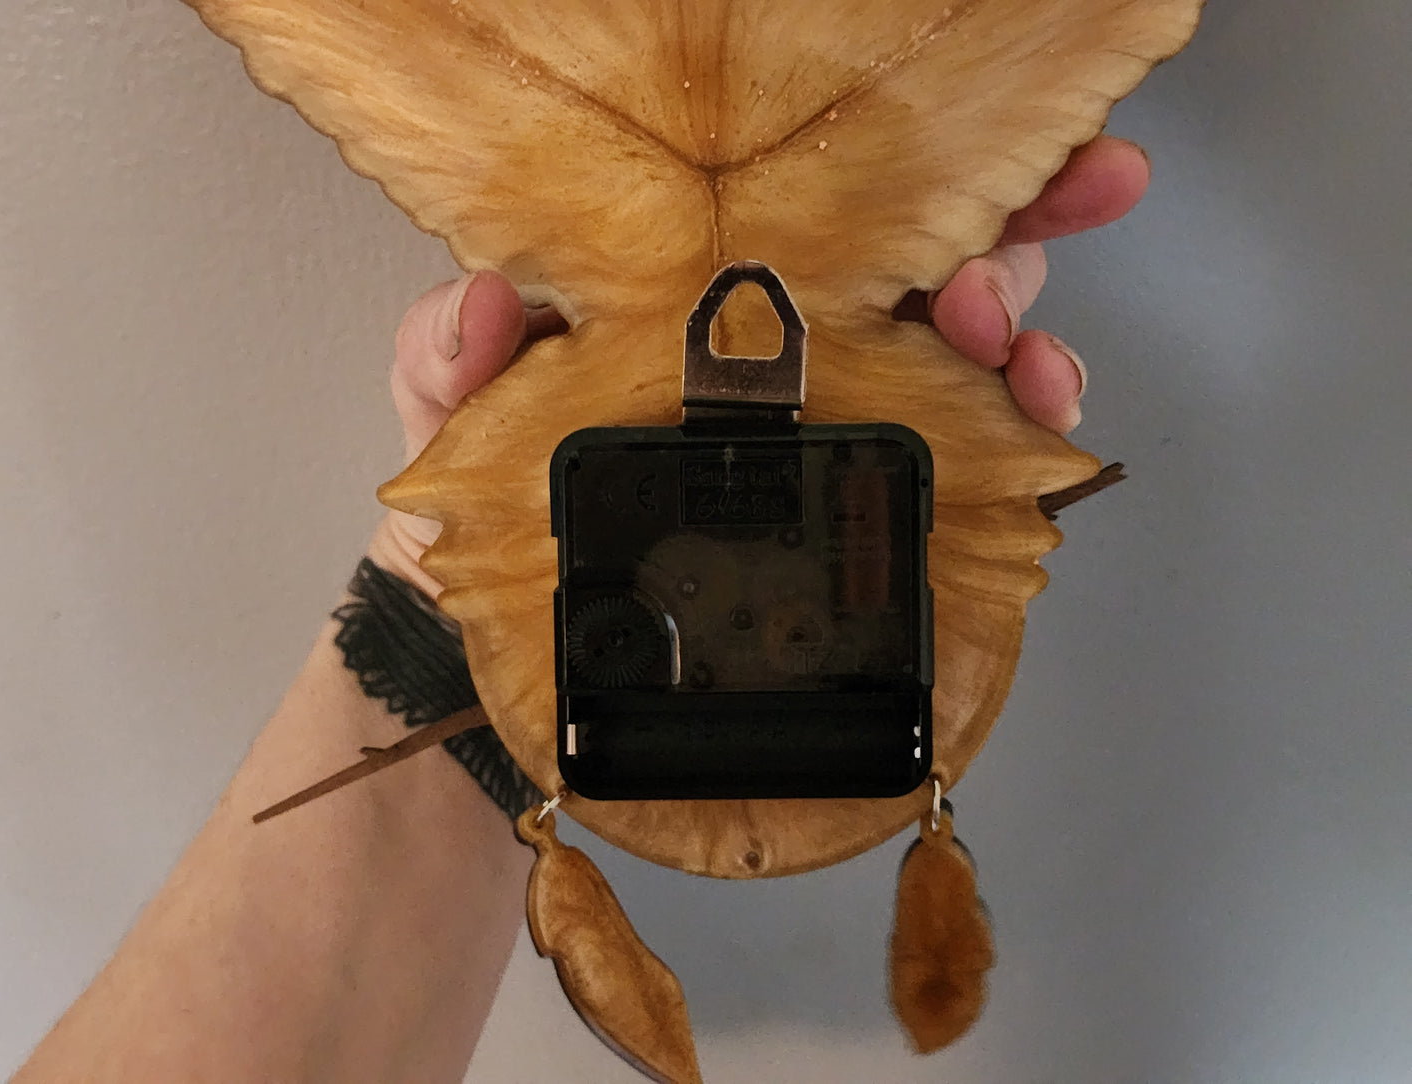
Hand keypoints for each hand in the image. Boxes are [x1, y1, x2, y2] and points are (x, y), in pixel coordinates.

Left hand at [369, 135, 1150, 590]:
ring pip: (972, 360)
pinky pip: (975, 466)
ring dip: (1017, 344)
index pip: (827, 217)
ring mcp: (846, 433)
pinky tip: (1032, 419)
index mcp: (712, 303)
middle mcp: (796, 355)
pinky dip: (1021, 435)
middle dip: (999, 249)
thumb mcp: (457, 406)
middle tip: (993, 275)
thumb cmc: (488, 500)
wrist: (512, 631)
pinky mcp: (873, 517)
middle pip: (928, 273)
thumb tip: (489, 303)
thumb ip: (455, 350)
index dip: (911, 171)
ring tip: (1018, 356)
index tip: (981, 141)